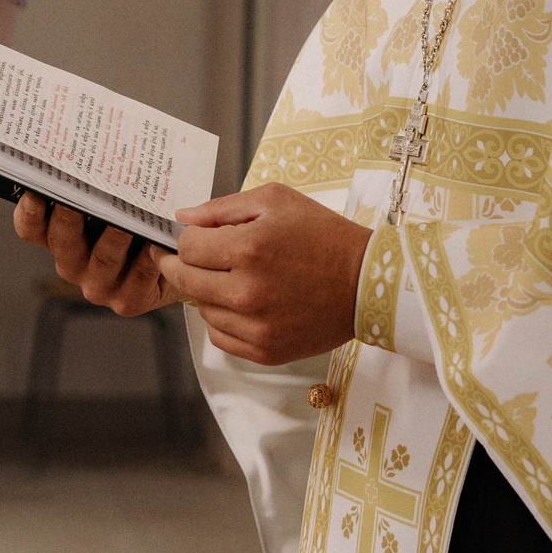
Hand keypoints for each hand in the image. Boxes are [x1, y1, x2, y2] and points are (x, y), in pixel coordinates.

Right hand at [14, 193, 174, 315]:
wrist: (177, 264)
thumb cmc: (138, 222)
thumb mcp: (116, 200)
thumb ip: (102, 181)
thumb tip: (100, 142)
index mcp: (60, 238)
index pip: (31, 228)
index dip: (30, 212)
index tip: (36, 191)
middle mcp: (72, 263)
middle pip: (63, 241)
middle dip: (69, 216)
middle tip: (80, 191)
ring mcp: (98, 285)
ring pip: (103, 258)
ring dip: (115, 236)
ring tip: (126, 217)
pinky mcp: (127, 300)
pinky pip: (138, 273)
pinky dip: (148, 255)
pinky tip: (157, 238)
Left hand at [159, 184, 369, 365]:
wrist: (367, 282)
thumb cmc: (324, 236)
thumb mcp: (276, 201)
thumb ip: (223, 207)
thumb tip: (184, 218)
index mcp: (248, 249)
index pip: (187, 248)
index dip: (189, 239)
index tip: (197, 239)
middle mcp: (247, 292)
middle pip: (186, 280)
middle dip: (186, 265)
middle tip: (200, 258)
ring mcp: (256, 326)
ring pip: (202, 310)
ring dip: (209, 293)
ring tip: (235, 279)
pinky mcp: (265, 351)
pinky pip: (220, 337)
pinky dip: (223, 320)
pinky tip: (241, 305)